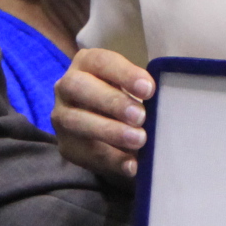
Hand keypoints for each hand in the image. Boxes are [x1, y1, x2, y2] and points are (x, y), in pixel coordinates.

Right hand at [53, 47, 151, 183]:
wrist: (110, 130)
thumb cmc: (126, 100)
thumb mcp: (132, 89)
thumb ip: (142, 91)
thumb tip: (164, 101)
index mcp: (87, 63)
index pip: (100, 61)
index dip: (124, 74)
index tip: (149, 89)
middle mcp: (67, 86)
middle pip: (79, 86)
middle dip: (111, 101)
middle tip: (141, 116)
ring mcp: (62, 116)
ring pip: (75, 120)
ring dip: (109, 131)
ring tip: (139, 140)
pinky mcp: (66, 145)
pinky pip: (84, 152)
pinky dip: (110, 159)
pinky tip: (131, 164)